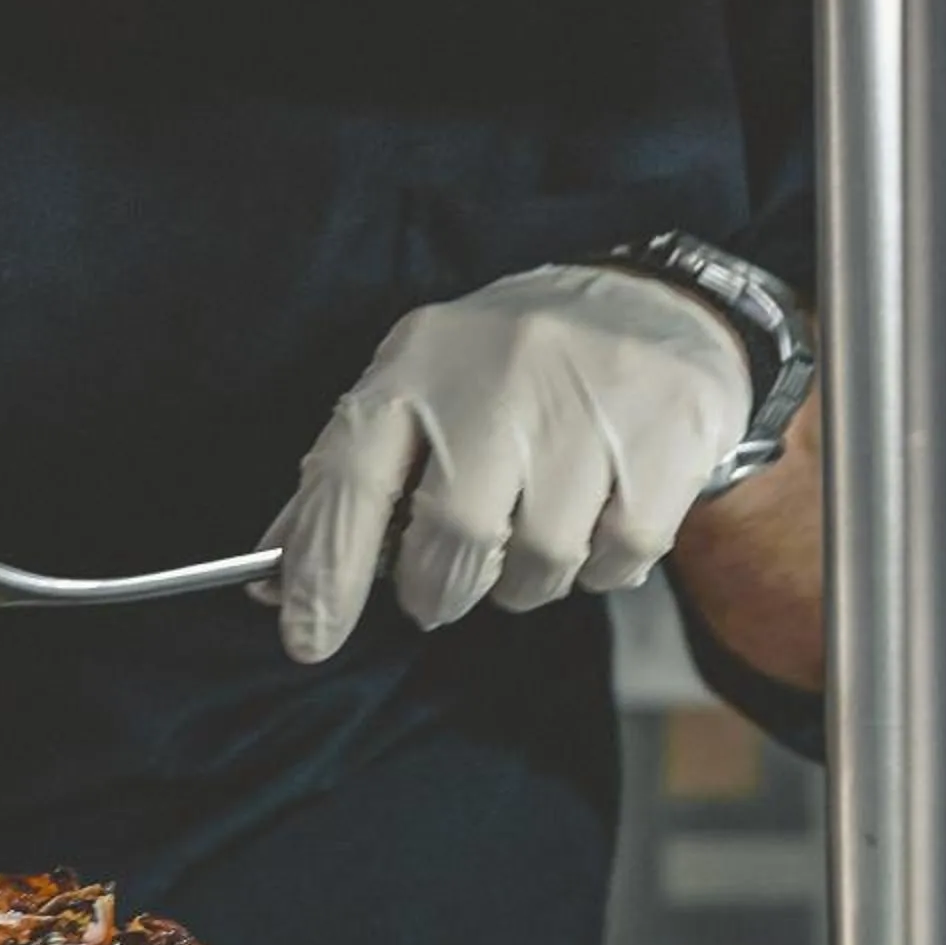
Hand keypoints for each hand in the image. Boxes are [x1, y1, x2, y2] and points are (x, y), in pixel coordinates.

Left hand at [255, 263, 750, 662]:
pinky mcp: (671, 431)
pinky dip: (600, 568)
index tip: (308, 639)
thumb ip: (338, 488)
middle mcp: (500, 375)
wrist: (649, 304)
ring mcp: (591, 401)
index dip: (323, 572)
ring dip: (523, 582)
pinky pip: (620, 555)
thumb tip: (274, 582)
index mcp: (416, 366)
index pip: (349, 481)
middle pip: (452, 539)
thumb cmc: (500, 372)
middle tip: (440, 587)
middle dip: (436, 589)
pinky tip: (594, 521)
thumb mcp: (409, 396)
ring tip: (526, 538)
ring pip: (540, 560)